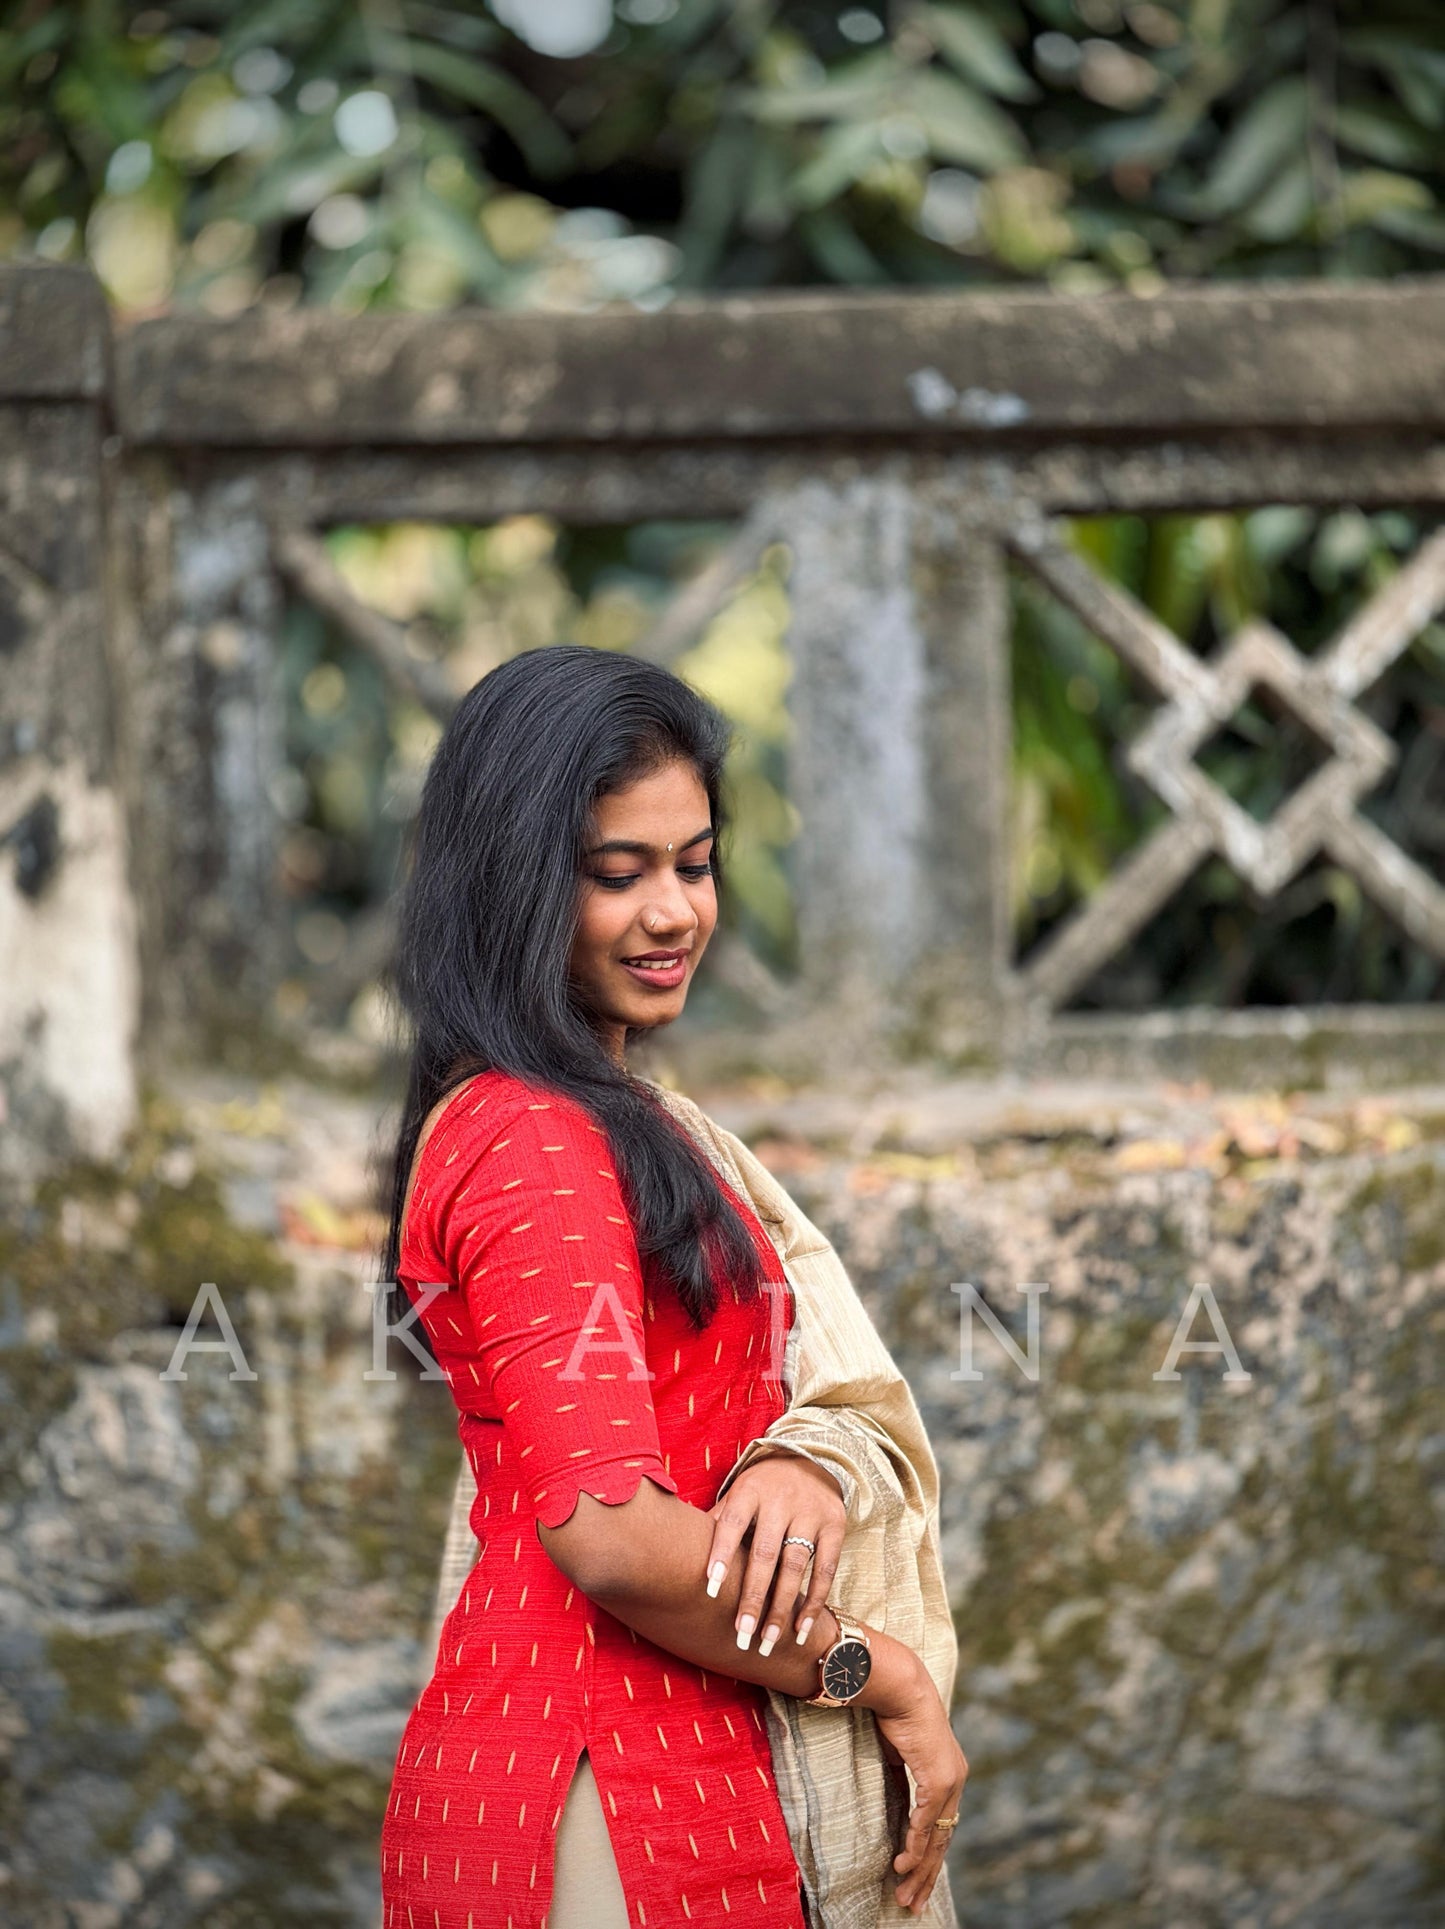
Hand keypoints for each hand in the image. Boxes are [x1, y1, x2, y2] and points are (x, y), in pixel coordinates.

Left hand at [702, 1449, 845, 1654]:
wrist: (809, 1459)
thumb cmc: (761, 1490)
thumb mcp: (737, 1495)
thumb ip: (717, 1523)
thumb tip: (680, 1553)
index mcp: (750, 1490)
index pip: (732, 1522)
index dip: (721, 1553)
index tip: (710, 1588)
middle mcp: (781, 1500)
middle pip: (764, 1553)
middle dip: (752, 1597)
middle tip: (741, 1634)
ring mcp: (810, 1512)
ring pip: (794, 1566)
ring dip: (781, 1607)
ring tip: (768, 1641)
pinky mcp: (835, 1526)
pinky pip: (825, 1570)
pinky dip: (814, 1602)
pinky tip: (801, 1629)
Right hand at [867, 1652, 967, 1917]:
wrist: (902, 1687)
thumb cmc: (897, 1714)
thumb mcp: (900, 1755)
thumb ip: (902, 1780)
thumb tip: (893, 1800)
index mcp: (949, 1776)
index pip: (941, 1828)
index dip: (928, 1857)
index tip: (916, 1880)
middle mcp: (955, 1782)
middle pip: (942, 1841)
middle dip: (925, 1875)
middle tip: (912, 1903)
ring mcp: (950, 1782)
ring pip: (936, 1839)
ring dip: (919, 1869)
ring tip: (906, 1895)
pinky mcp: (937, 1779)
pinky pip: (925, 1822)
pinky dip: (914, 1846)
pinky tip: (903, 1864)